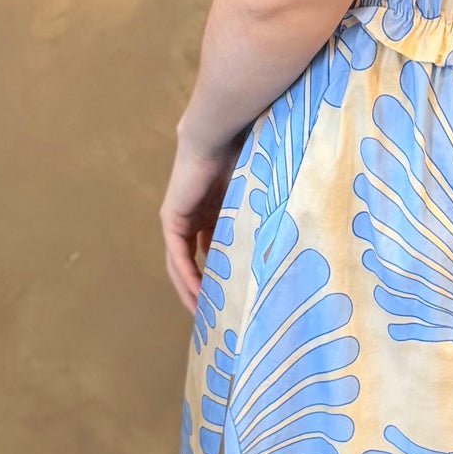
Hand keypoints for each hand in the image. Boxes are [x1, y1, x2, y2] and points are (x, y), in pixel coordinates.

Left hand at [160, 125, 242, 311]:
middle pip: (192, 263)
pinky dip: (187, 277)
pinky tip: (198, 295)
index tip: (231, 298)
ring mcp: (179, 220)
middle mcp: (191, 220)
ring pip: (181, 265)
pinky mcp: (172, 220)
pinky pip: (179, 257)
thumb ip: (253, 218)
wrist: (217, 137)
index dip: (217, 276)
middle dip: (202, 290)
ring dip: (191, 290)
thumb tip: (280, 240)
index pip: (209, 253)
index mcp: (209, 213)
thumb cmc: (241, 157)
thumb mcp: (250, 197)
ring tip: (205, 314)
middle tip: (216, 316)